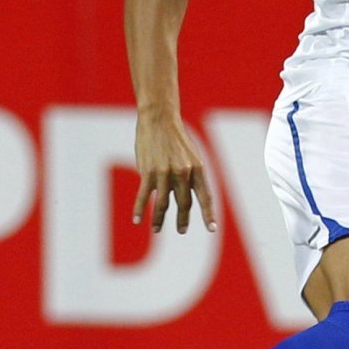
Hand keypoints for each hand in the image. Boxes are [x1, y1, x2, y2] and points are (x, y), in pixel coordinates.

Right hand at [132, 113, 216, 233]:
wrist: (159, 119)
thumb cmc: (175, 137)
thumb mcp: (190, 155)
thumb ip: (190, 175)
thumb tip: (185, 195)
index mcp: (197, 168)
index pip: (205, 196)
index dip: (208, 213)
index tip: (212, 228)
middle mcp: (183, 173)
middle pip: (184, 203)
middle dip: (182, 219)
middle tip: (182, 230)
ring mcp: (165, 173)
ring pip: (163, 204)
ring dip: (159, 220)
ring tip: (157, 229)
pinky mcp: (148, 172)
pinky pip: (144, 196)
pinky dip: (140, 209)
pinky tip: (137, 220)